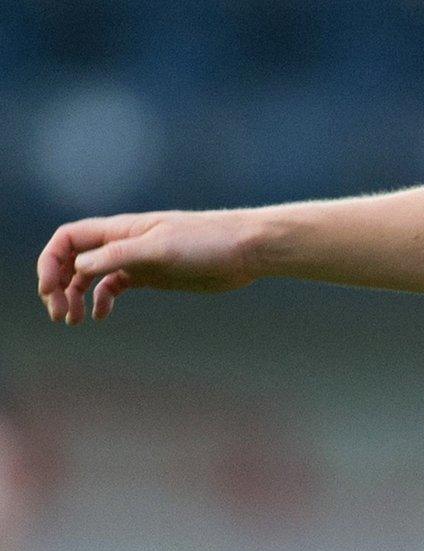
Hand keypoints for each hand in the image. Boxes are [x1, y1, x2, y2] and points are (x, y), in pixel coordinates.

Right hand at [36, 210, 259, 323]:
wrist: (245, 250)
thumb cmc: (207, 242)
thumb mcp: (160, 248)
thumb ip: (118, 255)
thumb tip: (79, 266)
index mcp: (120, 230)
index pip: (68, 239)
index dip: (50, 262)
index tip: (51, 291)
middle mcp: (123, 243)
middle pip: (73, 259)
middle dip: (58, 285)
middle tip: (61, 315)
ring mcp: (137, 260)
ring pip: (91, 275)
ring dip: (75, 295)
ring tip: (73, 320)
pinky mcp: (153, 275)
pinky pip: (115, 286)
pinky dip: (102, 300)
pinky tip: (100, 316)